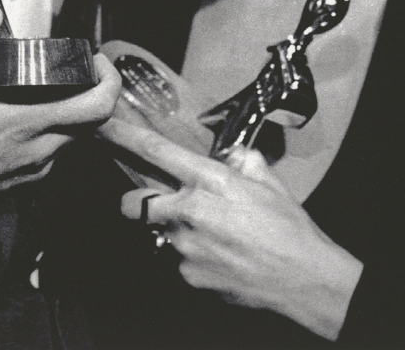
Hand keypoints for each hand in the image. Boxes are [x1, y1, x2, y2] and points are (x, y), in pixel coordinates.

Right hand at [0, 6, 120, 206]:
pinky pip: (52, 156)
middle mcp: (37, 153)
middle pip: (92, 123)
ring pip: (72, 140)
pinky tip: (26, 115)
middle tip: (78, 69)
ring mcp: (32, 174)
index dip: (110, 80)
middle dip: (92, 92)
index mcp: (23, 124)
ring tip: (48, 89)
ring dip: (70, 114)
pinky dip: (51, 134)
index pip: (96, 108)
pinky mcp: (22, 187)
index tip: (97, 60)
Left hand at [100, 117, 362, 341]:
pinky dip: (194, 258)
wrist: (303, 278)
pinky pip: (178, 262)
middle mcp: (189, 212)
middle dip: (138, 202)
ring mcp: (185, 248)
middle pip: (134, 203)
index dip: (123, 138)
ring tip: (215, 237)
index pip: (155, 152)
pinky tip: (222, 258)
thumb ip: (242, 160)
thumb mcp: (268, 180)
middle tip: (163, 204)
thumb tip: (228, 154)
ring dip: (177, 232)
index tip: (101, 126)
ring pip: (161, 234)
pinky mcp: (188, 276)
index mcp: (209, 181)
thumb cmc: (289, 227)